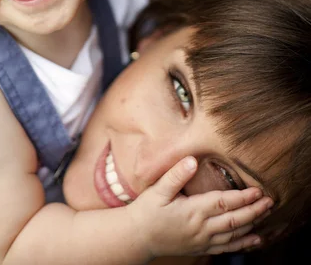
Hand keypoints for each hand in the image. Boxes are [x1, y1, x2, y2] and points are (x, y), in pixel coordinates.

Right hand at [128, 157, 272, 258]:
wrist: (137, 237)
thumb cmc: (146, 211)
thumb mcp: (157, 190)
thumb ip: (176, 175)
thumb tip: (191, 160)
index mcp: (193, 212)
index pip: (224, 203)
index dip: (243, 197)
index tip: (258, 190)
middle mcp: (202, 228)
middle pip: (235, 221)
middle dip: (254, 211)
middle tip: (271, 201)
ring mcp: (203, 241)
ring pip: (234, 235)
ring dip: (252, 224)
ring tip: (267, 213)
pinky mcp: (201, 247)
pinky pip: (227, 248)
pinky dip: (244, 244)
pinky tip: (256, 239)